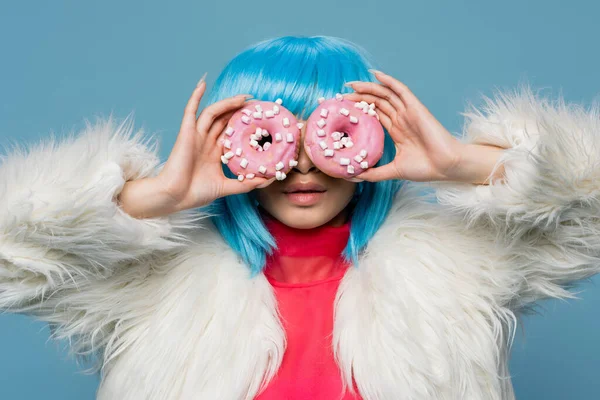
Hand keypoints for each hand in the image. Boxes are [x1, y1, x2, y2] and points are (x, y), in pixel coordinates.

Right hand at [156, 77, 274, 210]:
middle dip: (240, 111)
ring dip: (227, 103)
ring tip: (243, 97)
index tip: (261, 120)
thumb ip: (246, 184)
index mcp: (214, 152)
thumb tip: (268, 180)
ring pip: (213, 114)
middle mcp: (206, 141)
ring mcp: (196, 136)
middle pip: (225, 120)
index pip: (232, 133)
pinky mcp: (186, 133)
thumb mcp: (226, 187)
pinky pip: (190, 111)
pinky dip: (195, 97)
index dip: (245, 125)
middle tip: (256, 104)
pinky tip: (203, 84)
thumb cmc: (195, 194)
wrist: (174, 197)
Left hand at [343, 71, 464, 182]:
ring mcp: (408, 112)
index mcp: (397, 131)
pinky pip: (400, 90)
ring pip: (384, 94)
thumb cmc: (425, 169)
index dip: (359, 110)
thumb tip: (354, 177)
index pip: (374, 115)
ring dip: (368, 88)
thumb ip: (374, 173)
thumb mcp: (393, 171)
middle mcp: (401, 119)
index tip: (342, 110)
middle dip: (358, 98)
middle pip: (376, 103)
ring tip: (351, 85)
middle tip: (340, 97)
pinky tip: (374, 74)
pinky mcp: (415, 108)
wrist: (445, 166)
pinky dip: (388, 81)